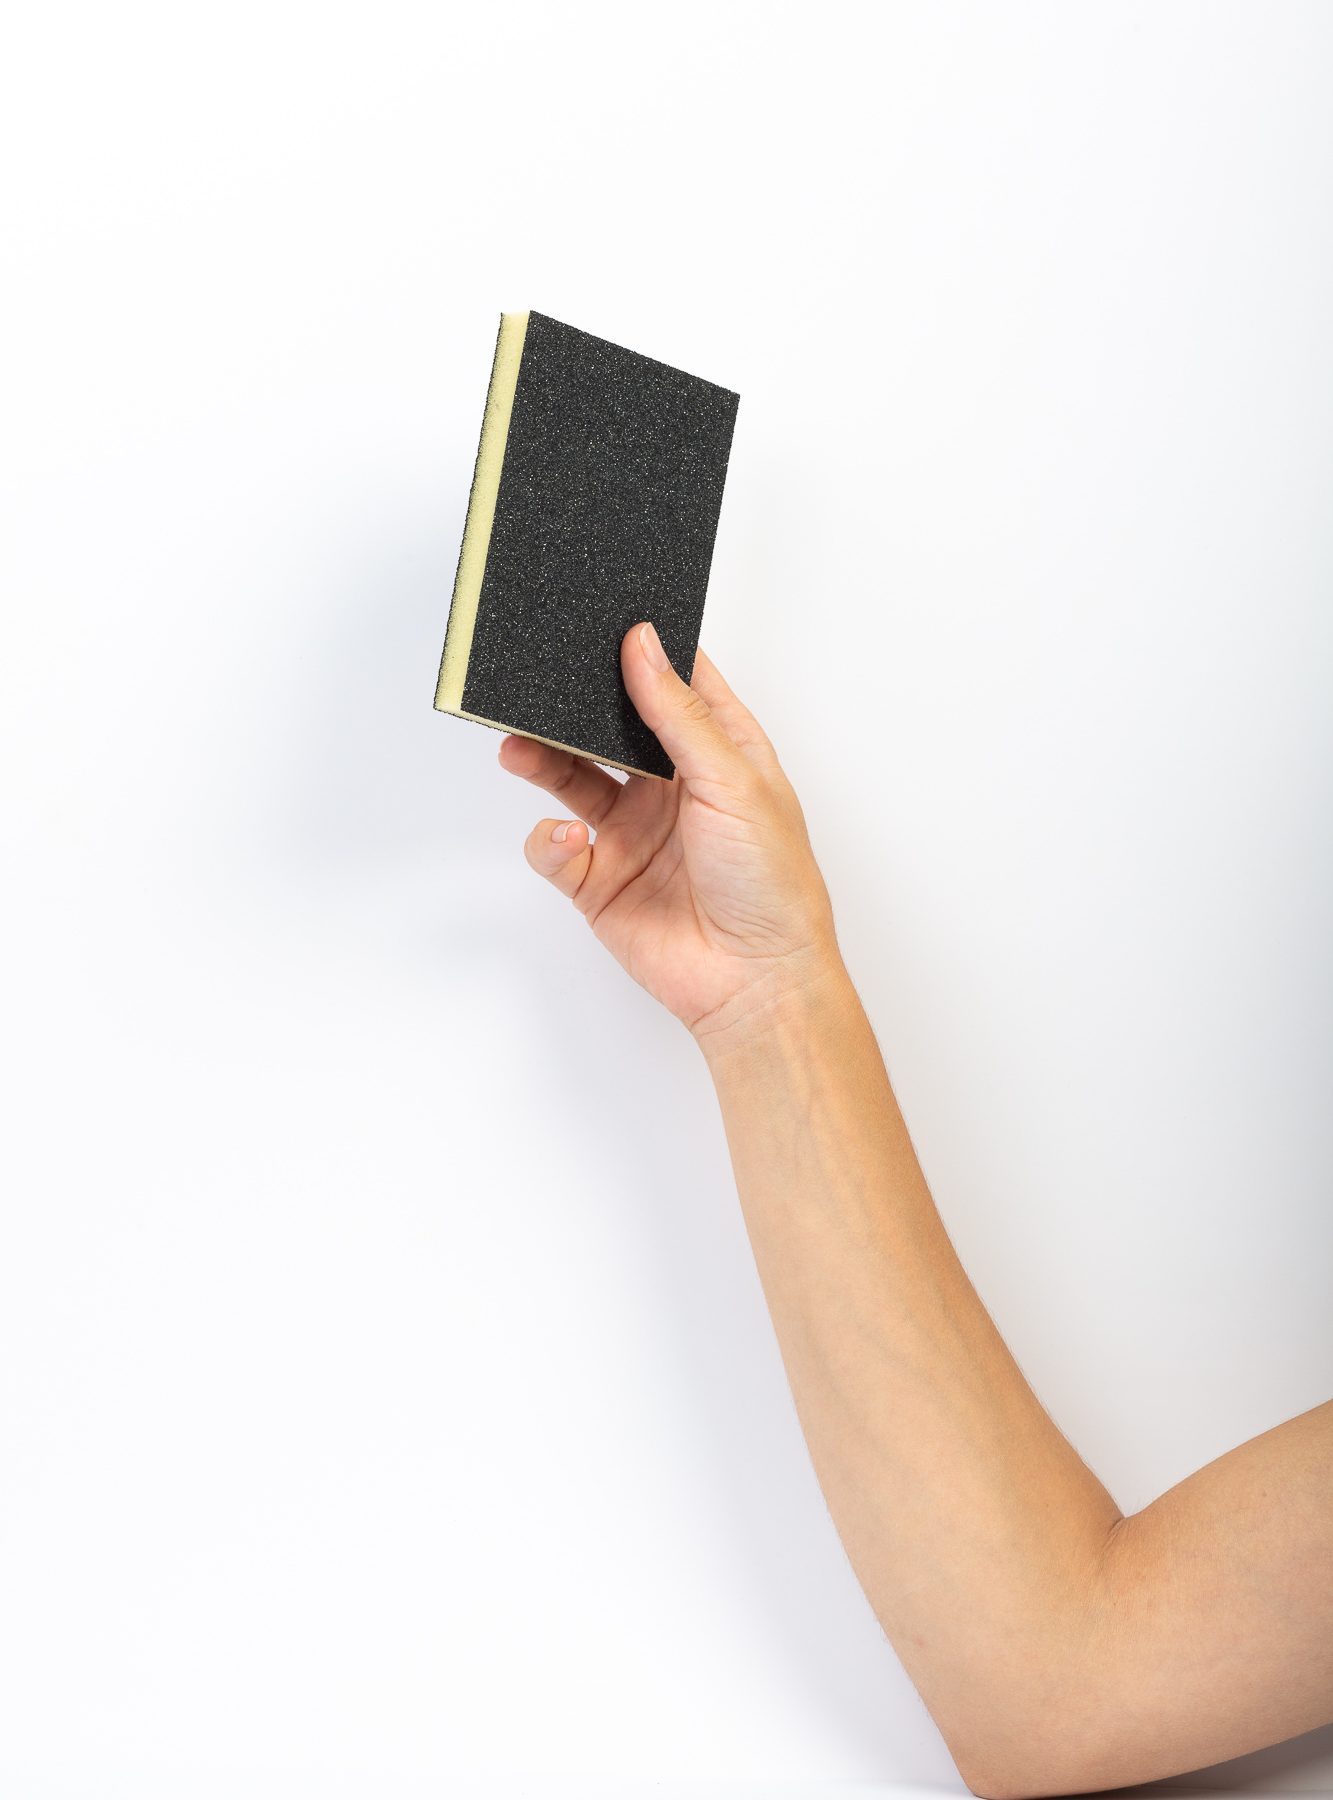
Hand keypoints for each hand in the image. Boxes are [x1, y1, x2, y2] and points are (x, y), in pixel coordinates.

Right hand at [496, 620, 844, 1049]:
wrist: (754, 981)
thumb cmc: (771, 882)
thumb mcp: (732, 780)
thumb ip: (677, 713)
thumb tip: (643, 643)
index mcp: (717, 752)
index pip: (673, 684)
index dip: (643, 651)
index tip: (602, 616)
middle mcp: (670, 786)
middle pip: (608, 726)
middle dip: (574, 703)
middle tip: (536, 679)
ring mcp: (632, 831)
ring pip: (570, 777)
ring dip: (542, 758)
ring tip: (517, 741)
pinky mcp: (600, 879)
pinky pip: (555, 846)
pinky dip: (550, 838)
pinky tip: (568, 839)